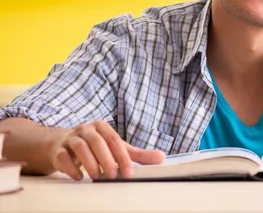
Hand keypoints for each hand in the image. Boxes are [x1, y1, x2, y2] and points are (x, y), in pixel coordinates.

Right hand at [49, 120, 164, 180]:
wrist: (60, 145)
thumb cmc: (94, 147)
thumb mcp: (115, 148)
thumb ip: (137, 154)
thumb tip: (161, 157)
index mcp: (102, 127)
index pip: (115, 141)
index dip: (123, 157)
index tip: (128, 173)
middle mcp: (86, 129)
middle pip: (97, 142)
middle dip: (107, 159)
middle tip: (113, 176)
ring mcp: (70, 138)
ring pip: (80, 147)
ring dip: (90, 163)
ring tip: (97, 176)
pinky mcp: (57, 150)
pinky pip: (63, 157)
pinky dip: (71, 168)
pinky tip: (79, 177)